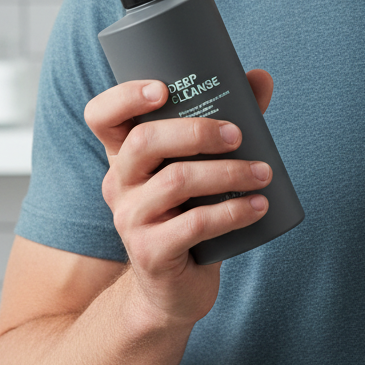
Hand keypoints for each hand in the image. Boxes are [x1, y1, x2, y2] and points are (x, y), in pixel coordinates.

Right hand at [84, 70, 274, 327]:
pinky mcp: (151, 253)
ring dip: (228, 173)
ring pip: (176, 181)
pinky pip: (194, 224)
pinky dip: (233, 212)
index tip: (163, 88)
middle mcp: (119, 183)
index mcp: (125, 155)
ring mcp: (130, 219)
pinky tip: (258, 206)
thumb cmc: (191, 211)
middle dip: (197, 131)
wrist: (175, 287)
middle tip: (238, 134)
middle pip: (144, 141)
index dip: (124, 97)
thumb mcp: (201, 165)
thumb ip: (228, 120)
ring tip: (263, 172)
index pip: (101, 117)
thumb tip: (261, 77)